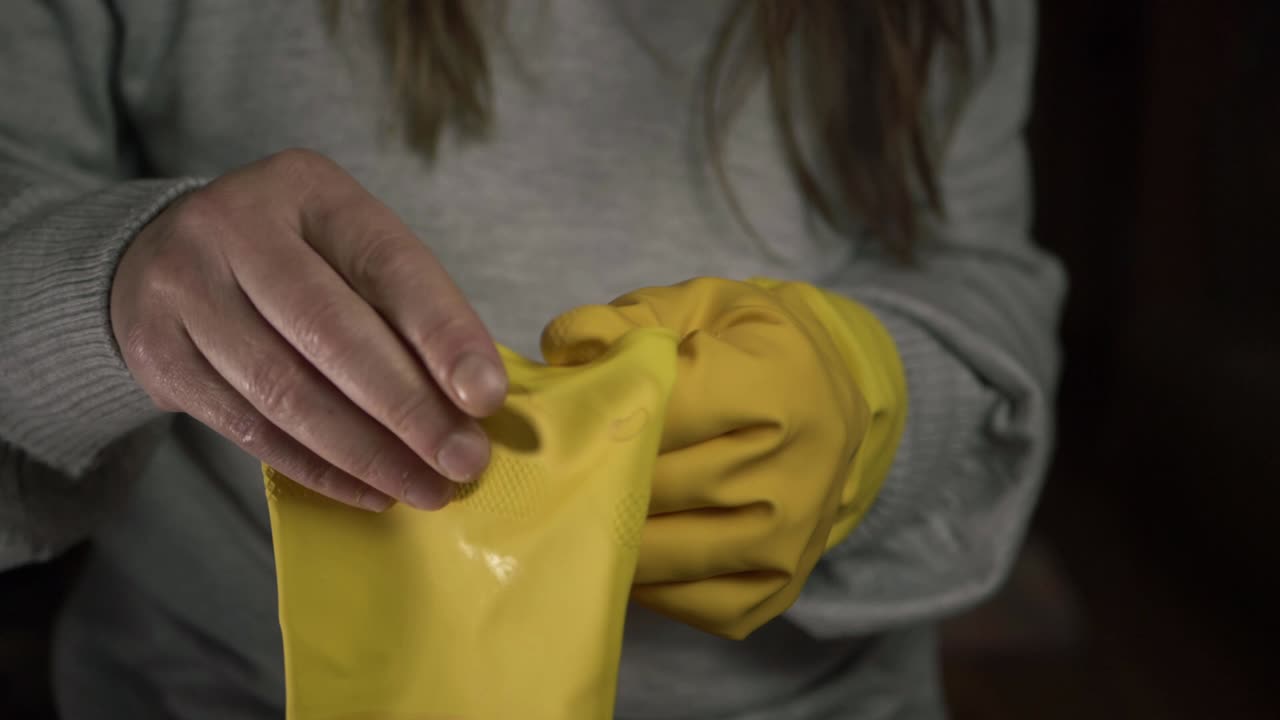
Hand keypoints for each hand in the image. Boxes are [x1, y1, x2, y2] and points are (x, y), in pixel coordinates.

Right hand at [110, 149, 507, 511]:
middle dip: (408, 409)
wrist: (159, 258)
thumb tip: (474, 399)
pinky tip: (370, 489)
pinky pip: (250, 428)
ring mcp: (185, 289)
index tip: (486, 397)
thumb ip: (405, 308)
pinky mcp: (157, 354)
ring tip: (426, 487)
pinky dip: (318, 468)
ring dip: (368, 452)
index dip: (442, 334)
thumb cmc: (290, 261)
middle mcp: (234, 227)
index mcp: (306, 188)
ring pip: (286, 390)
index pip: (388, 264)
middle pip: (331, 332)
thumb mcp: (346, 249)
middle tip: (463, 461)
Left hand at [541, 277, 874, 637]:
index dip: (598, 415)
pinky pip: (690, 603)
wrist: (830, 400)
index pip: (659, 414)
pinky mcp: (780, 585)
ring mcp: (792, 536)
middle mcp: (797, 468)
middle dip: (588, 479)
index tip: (559, 416)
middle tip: (537, 474)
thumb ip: (629, 319)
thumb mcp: (700, 306)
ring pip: (665, 553)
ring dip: (606, 537)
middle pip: (656, 486)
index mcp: (778, 386)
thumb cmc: (748, 347)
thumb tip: (564, 346)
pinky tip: (618, 550)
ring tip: (564, 514)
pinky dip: (644, 583)